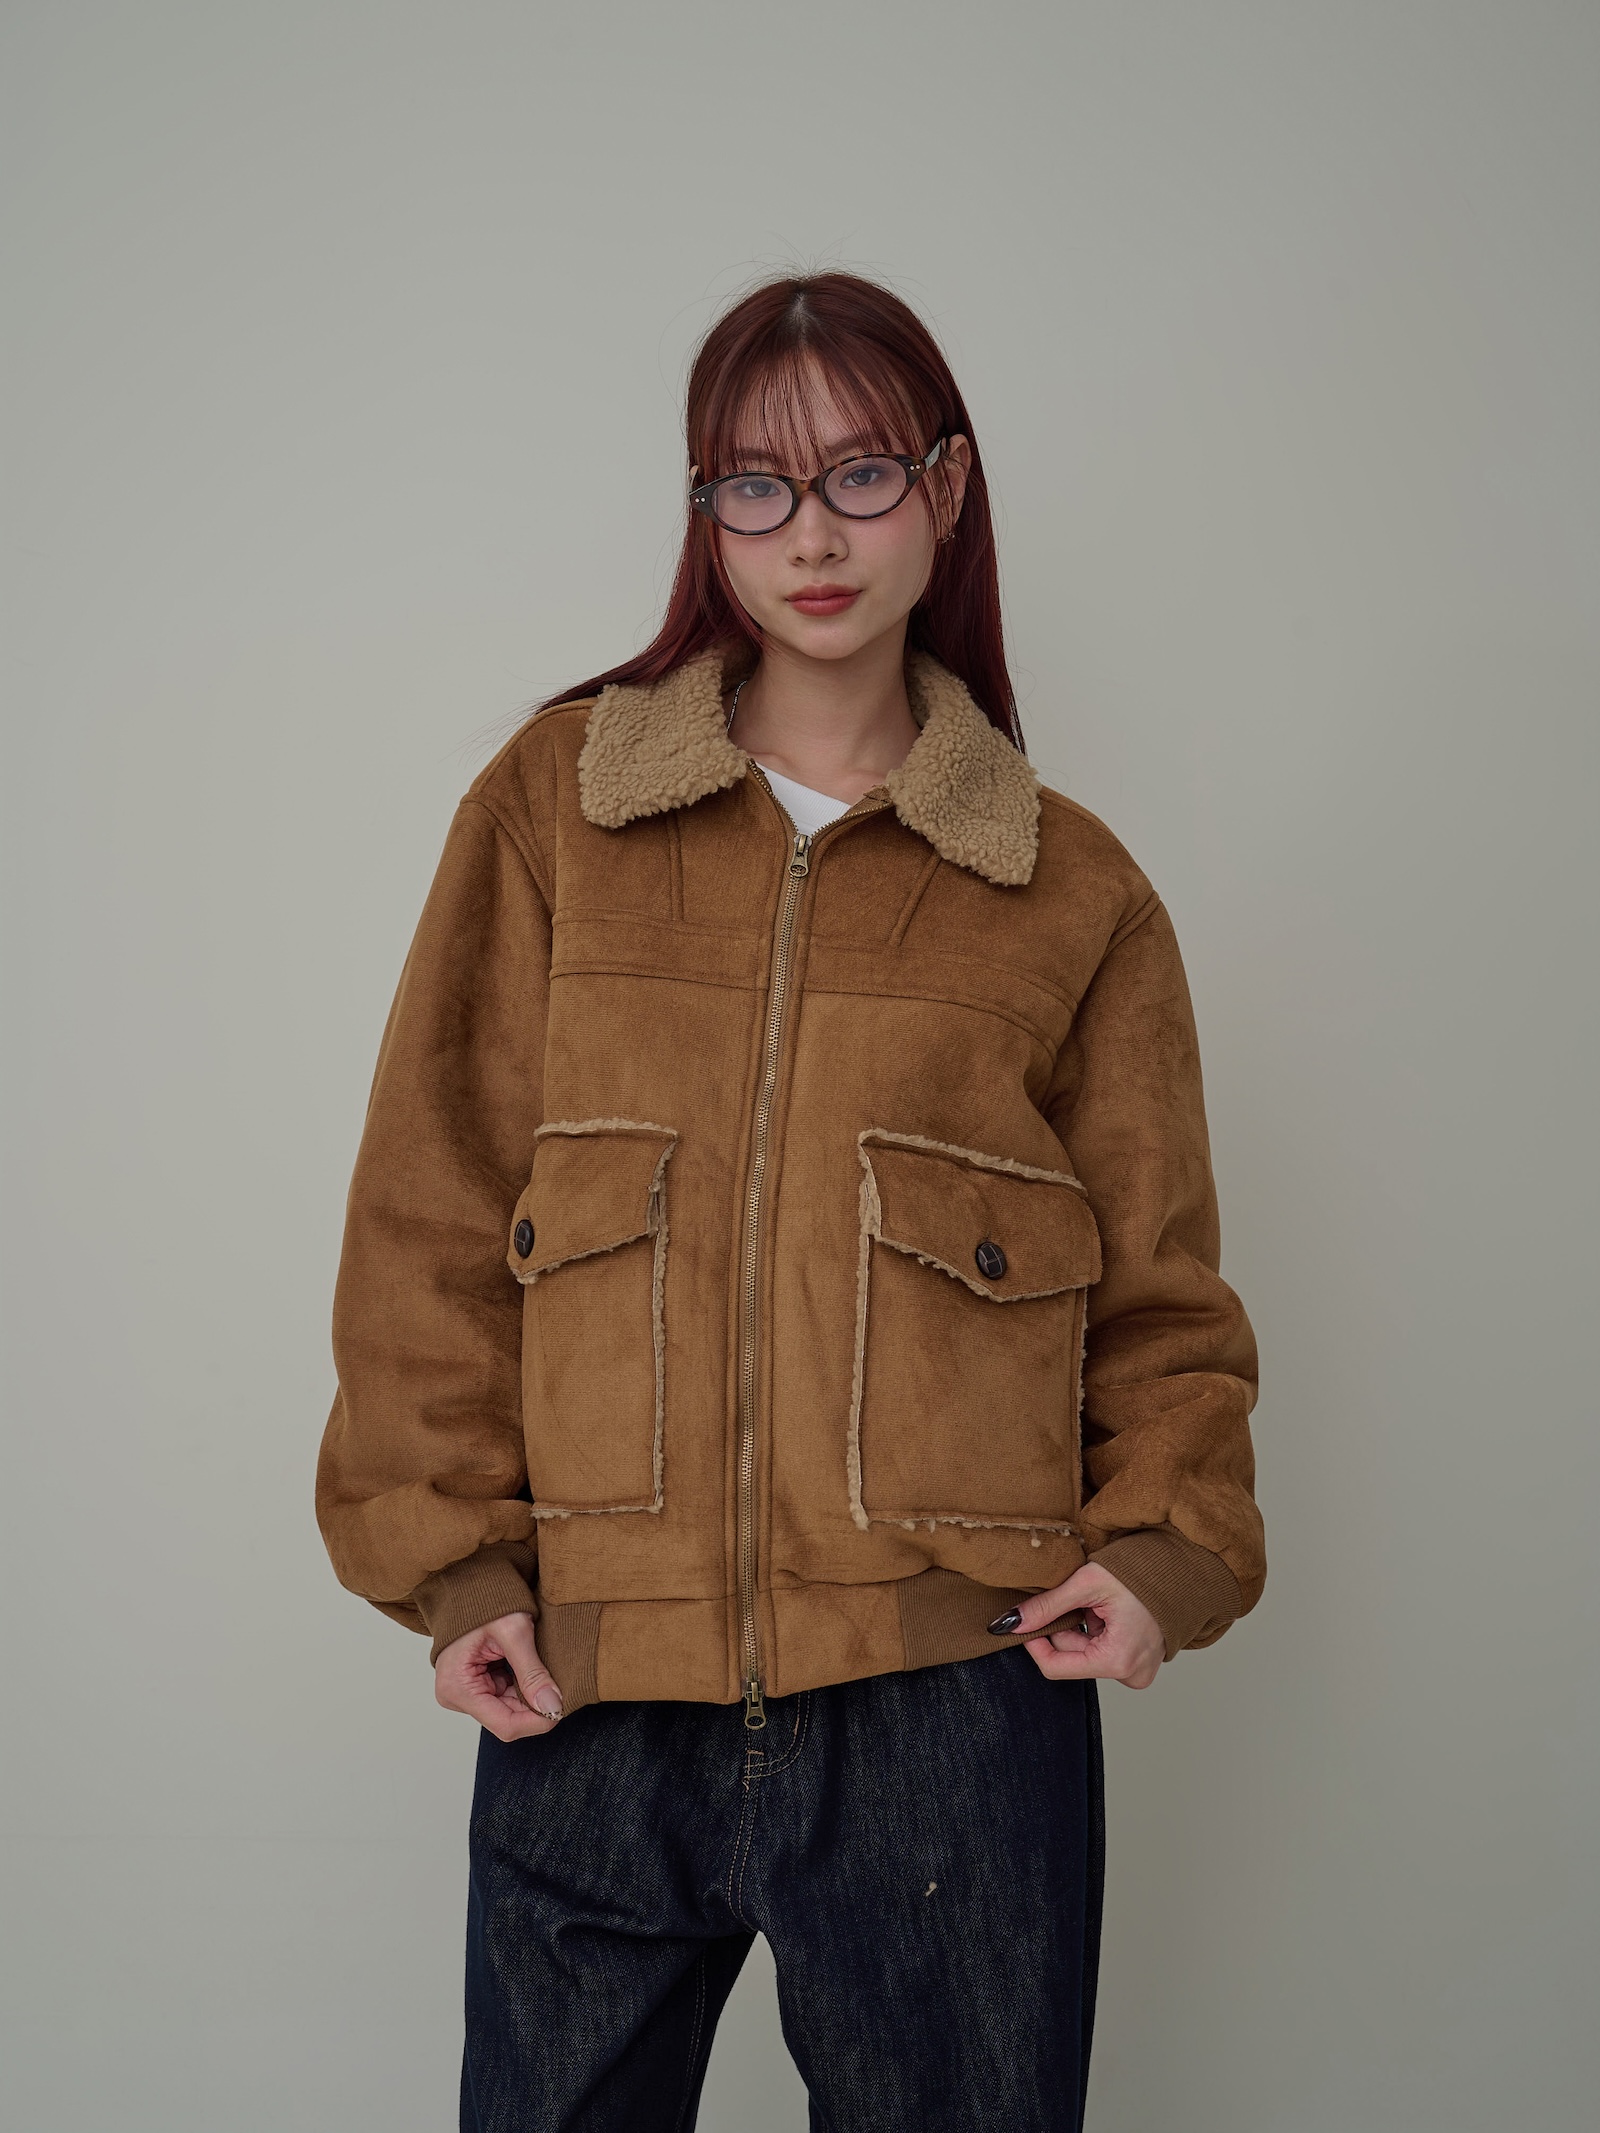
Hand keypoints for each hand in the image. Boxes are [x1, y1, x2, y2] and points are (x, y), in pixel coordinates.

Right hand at [434, 1611, 563, 1739]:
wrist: (470, 1581)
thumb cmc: (484, 1598)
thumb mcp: (513, 1631)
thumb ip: (532, 1672)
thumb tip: (552, 1706)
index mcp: (457, 1687)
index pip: (505, 1725)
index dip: (538, 1720)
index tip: (562, 1706)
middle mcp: (456, 1696)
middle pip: (508, 1719)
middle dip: (535, 1705)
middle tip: (556, 1681)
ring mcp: (464, 1692)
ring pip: (510, 1709)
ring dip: (529, 1693)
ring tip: (537, 1665)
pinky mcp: (475, 1685)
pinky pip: (505, 1697)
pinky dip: (522, 1686)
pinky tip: (527, 1666)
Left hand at [989, 1564, 1164, 1689]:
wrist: (1180, 1568)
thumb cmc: (1142, 1572)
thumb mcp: (1088, 1584)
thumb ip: (1047, 1606)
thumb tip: (1011, 1623)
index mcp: (1119, 1661)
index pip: (1056, 1668)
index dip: (1035, 1643)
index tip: (1025, 1621)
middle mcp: (1130, 1675)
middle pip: (1071, 1658)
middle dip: (1065, 1627)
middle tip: (1075, 1598)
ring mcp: (1137, 1672)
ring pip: (1084, 1654)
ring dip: (1081, 1627)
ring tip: (1098, 1603)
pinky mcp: (1138, 1664)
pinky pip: (1102, 1652)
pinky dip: (1096, 1631)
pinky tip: (1107, 1611)